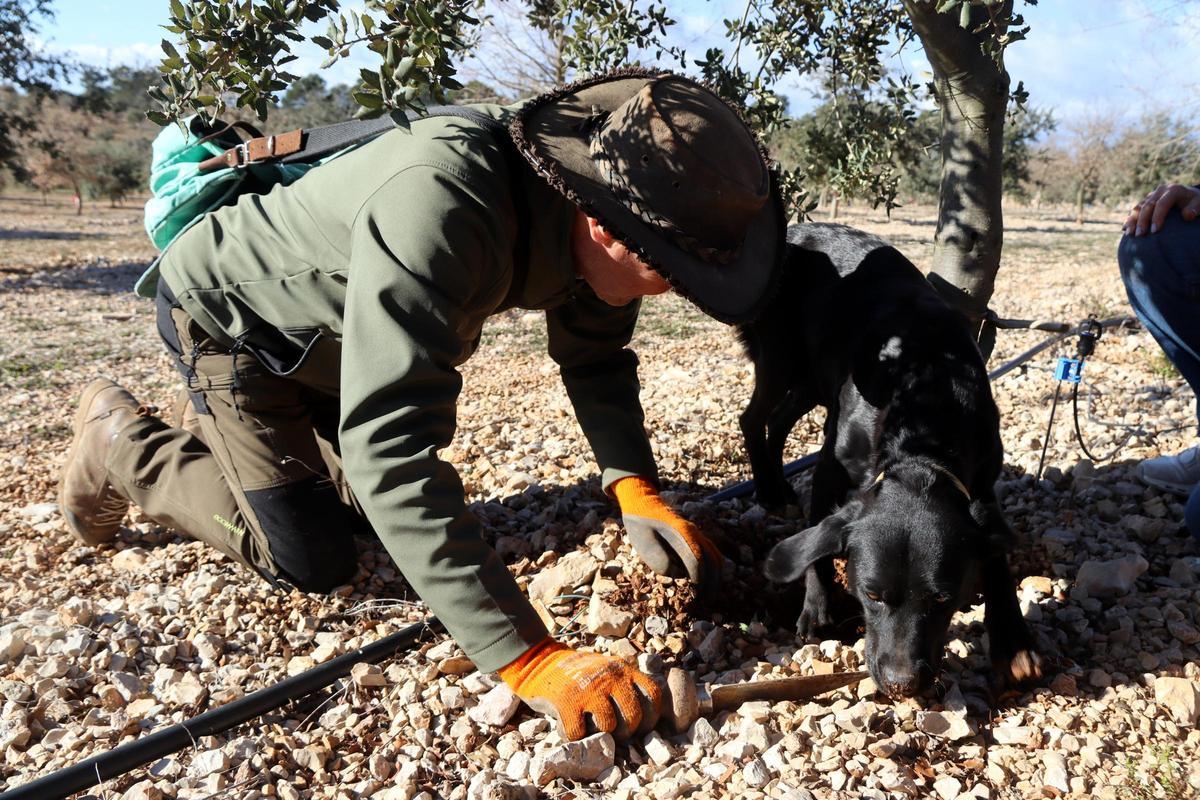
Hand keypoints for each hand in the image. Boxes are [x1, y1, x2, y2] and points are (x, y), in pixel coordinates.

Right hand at [498, 637, 660, 739]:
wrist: (539, 662)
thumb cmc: (577, 673)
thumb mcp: (607, 669)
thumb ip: (624, 684)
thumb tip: (644, 715)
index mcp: (622, 670)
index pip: (652, 695)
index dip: (651, 716)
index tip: (642, 726)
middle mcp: (610, 678)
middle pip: (633, 716)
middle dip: (626, 732)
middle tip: (615, 733)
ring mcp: (589, 690)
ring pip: (608, 726)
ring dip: (601, 734)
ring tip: (592, 728)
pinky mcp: (568, 702)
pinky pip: (578, 733)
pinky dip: (574, 736)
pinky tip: (571, 727)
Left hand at [612, 476, 723, 602]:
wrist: (643, 505)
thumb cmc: (641, 526)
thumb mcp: (643, 542)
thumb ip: (658, 558)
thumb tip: (676, 574)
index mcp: (683, 535)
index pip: (698, 561)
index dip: (699, 581)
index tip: (695, 597)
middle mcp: (695, 534)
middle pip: (713, 561)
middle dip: (711, 584)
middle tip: (705, 603)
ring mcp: (698, 535)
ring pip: (716, 557)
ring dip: (716, 578)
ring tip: (708, 596)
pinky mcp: (696, 538)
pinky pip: (712, 554)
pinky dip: (714, 569)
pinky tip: (707, 582)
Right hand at [1123, 183, 1199, 235]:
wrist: (1189, 196)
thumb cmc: (1195, 203)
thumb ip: (1195, 209)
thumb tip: (1187, 215)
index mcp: (1173, 190)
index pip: (1162, 204)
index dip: (1157, 217)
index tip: (1154, 231)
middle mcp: (1160, 190)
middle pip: (1147, 206)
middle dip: (1142, 221)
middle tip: (1140, 235)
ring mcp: (1152, 195)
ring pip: (1138, 207)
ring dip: (1133, 221)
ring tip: (1129, 234)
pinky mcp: (1146, 200)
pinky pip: (1136, 209)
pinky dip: (1129, 219)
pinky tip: (1125, 229)